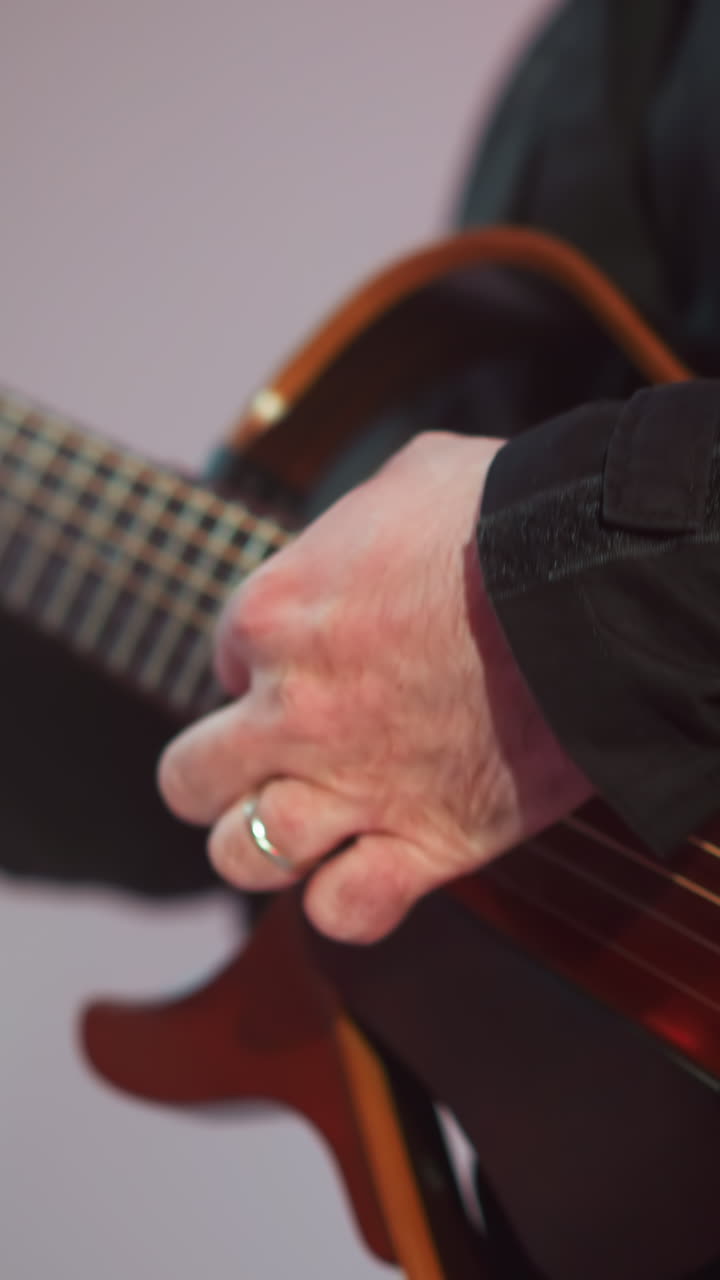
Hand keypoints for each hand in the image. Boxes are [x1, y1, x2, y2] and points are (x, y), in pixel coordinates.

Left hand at [158, 432, 591, 942]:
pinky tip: (367, 872)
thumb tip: (363, 540)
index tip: (304, 665)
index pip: (221, 662)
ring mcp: (352, 785)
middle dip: (216, 774)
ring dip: (262, 845)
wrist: (594, 583)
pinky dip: (346, 900)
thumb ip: (356, 521)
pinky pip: (344, 910)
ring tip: (304, 826)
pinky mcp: (426, 842)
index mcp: (274, 614)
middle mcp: (290, 710)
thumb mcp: (410, 476)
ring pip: (243, 856)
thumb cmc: (508, 516)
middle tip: (265, 760)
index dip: (257, 667)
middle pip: (190, 779)